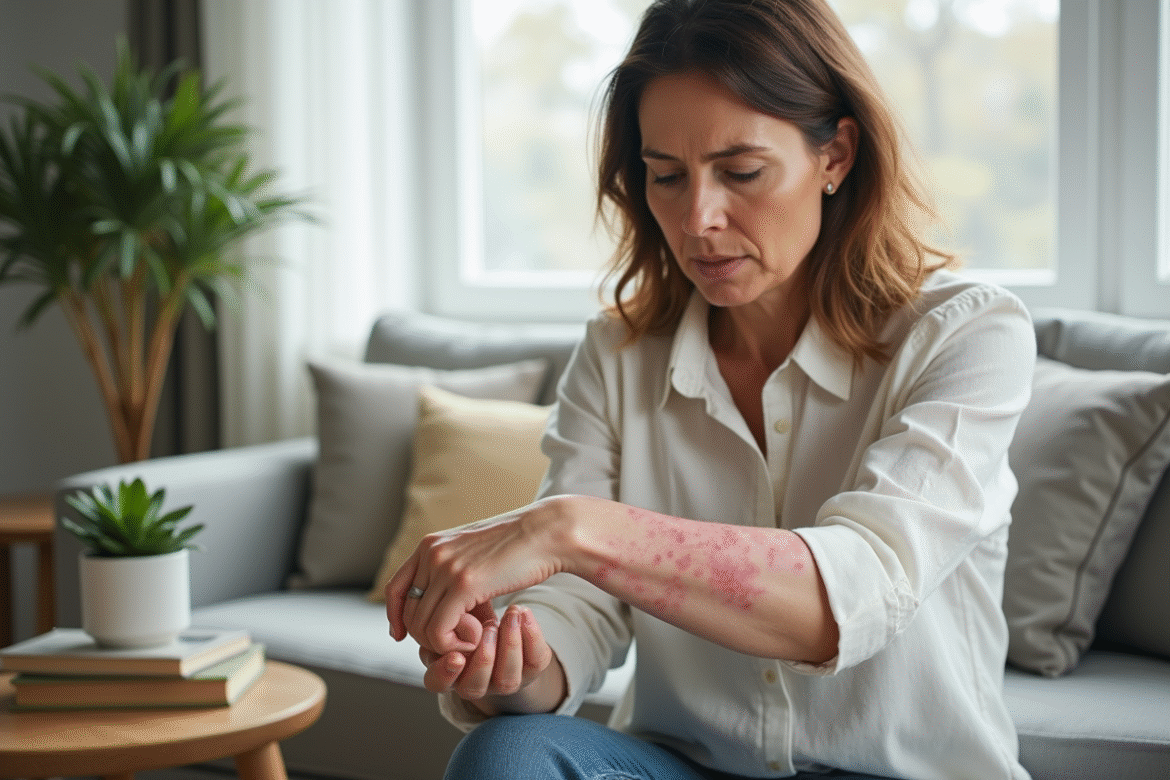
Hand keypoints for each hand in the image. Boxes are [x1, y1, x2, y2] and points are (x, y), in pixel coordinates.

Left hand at [385, 497, 574, 653]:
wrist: (546, 531)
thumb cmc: (518, 546)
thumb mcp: (473, 554)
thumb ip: (451, 570)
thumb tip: (437, 597)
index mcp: (430, 544)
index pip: (395, 588)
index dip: (396, 616)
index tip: (403, 635)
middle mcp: (431, 553)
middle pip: (408, 612)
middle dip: (428, 634)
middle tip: (460, 638)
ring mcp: (446, 567)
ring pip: (421, 626)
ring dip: (446, 641)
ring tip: (474, 635)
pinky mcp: (464, 584)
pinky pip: (439, 632)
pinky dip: (454, 645)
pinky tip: (478, 636)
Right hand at [418, 604, 555, 711]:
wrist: (505, 620)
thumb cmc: (471, 616)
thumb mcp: (455, 613)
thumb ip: (447, 615)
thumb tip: (450, 607)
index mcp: (446, 669)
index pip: (436, 682)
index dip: (445, 672)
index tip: (456, 655)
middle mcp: (473, 682)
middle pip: (473, 687)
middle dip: (483, 658)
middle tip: (489, 627)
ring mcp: (503, 680)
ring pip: (507, 680)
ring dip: (509, 646)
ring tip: (511, 615)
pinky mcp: (531, 669)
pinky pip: (535, 660)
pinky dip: (531, 635)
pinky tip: (524, 613)